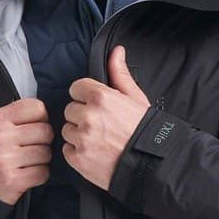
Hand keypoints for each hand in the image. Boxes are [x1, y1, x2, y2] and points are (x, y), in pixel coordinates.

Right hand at [0, 98, 53, 205]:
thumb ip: (20, 115)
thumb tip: (49, 116)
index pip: (37, 108)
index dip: (42, 119)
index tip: (33, 127)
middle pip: (46, 131)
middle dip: (43, 141)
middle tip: (31, 148)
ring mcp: (5, 160)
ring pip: (46, 153)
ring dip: (42, 160)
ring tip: (27, 161)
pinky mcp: (12, 180)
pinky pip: (43, 173)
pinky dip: (39, 175)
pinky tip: (27, 174)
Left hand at [61, 45, 151, 190]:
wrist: (152, 166)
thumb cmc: (145, 132)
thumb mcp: (136, 98)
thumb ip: (120, 74)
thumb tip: (116, 51)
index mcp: (100, 97)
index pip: (76, 88)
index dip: (85, 97)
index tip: (95, 106)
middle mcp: (88, 116)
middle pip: (70, 110)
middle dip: (82, 117)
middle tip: (101, 127)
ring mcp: (81, 139)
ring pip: (67, 131)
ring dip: (79, 135)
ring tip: (99, 141)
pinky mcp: (78, 159)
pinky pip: (67, 150)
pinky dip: (77, 152)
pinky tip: (94, 153)